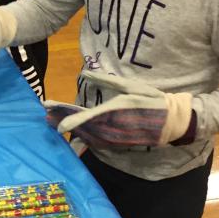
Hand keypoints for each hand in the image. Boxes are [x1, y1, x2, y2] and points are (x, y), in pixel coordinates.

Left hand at [54, 70, 194, 147]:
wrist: (172, 121)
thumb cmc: (151, 99)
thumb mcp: (129, 86)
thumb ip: (105, 81)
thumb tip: (86, 73)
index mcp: (114, 110)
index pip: (87, 116)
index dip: (70, 118)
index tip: (54, 119)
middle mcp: (113, 127)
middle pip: (83, 127)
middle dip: (64, 122)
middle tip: (46, 118)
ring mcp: (116, 138)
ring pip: (88, 137)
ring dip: (71, 132)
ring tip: (54, 125)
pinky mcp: (119, 144)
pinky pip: (98, 144)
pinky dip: (85, 141)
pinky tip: (74, 138)